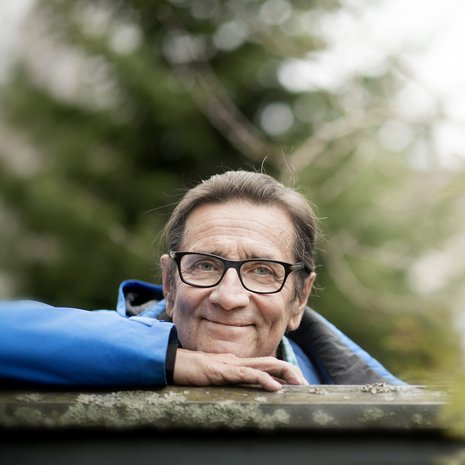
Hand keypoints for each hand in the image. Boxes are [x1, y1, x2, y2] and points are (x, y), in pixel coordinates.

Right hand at [173, 348, 308, 391]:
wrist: (173, 363)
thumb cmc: (191, 371)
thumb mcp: (214, 377)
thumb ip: (228, 379)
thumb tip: (241, 386)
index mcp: (237, 363)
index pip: (265, 365)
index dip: (283, 372)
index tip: (296, 384)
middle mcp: (238, 361)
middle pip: (270, 362)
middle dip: (291, 371)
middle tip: (306, 383)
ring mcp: (232, 364)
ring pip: (264, 365)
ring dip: (285, 374)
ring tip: (300, 383)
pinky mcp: (224, 371)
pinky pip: (247, 375)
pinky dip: (263, 380)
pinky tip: (275, 388)